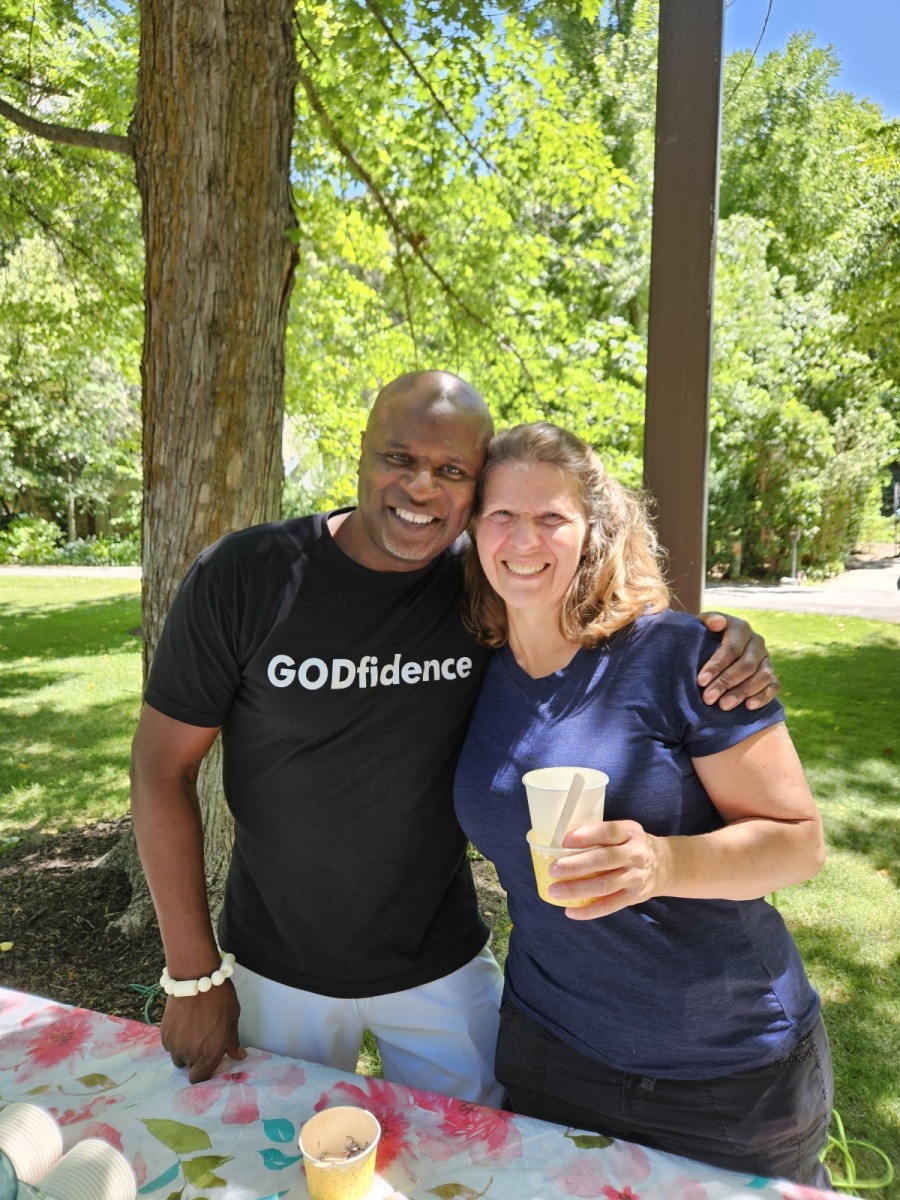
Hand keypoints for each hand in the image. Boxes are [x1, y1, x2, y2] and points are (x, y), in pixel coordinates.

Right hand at [160, 980, 245, 1082]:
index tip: (209, 1060)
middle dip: (194, 1058)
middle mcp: (188, 1054)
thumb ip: (232, 1041)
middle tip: (202, 1040)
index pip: (199, 1079)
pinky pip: (169, 1044)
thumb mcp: (232, 1019)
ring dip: (183, 1049)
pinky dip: (174, 1039)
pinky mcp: (163, 1033)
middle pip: (187, 1066)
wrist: (196, 979)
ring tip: (192, 1031)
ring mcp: (174, 1044)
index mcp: (208, 1055)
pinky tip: (183, 1024)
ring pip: (176, 1055)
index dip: (204, 1071)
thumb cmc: (220, 999)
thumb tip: (238, 1056)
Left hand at [547, 820, 663, 919]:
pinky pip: (609, 906)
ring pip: (604, 885)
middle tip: (553, 869)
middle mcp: (634, 855)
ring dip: (577, 889)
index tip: (564, 840)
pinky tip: (570, 911)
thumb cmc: (632, 844)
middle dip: (576, 865)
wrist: (664, 865)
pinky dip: (588, 911)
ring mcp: (634, 877)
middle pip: (604, 860)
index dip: (586, 836)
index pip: (608, 831)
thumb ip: (600, 834)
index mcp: (629, 832)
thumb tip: (562, 840)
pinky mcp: (633, 897)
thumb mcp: (624, 830)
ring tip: (555, 891)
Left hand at [696, 612, 779, 710]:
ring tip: (723, 706)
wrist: (713, 644)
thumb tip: (717, 623)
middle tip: (708, 698)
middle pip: (746, 665)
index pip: (731, 648)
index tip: (701, 681)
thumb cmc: (704, 636)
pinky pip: (774, 686)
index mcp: (740, 628)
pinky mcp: (772, 674)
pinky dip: (763, 697)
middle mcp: (757, 642)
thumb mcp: (701, 624)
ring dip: (742, 693)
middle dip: (726, 683)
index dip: (716, 665)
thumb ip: (707, 620)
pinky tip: (748, 706)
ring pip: (761, 677)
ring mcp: (766, 659)